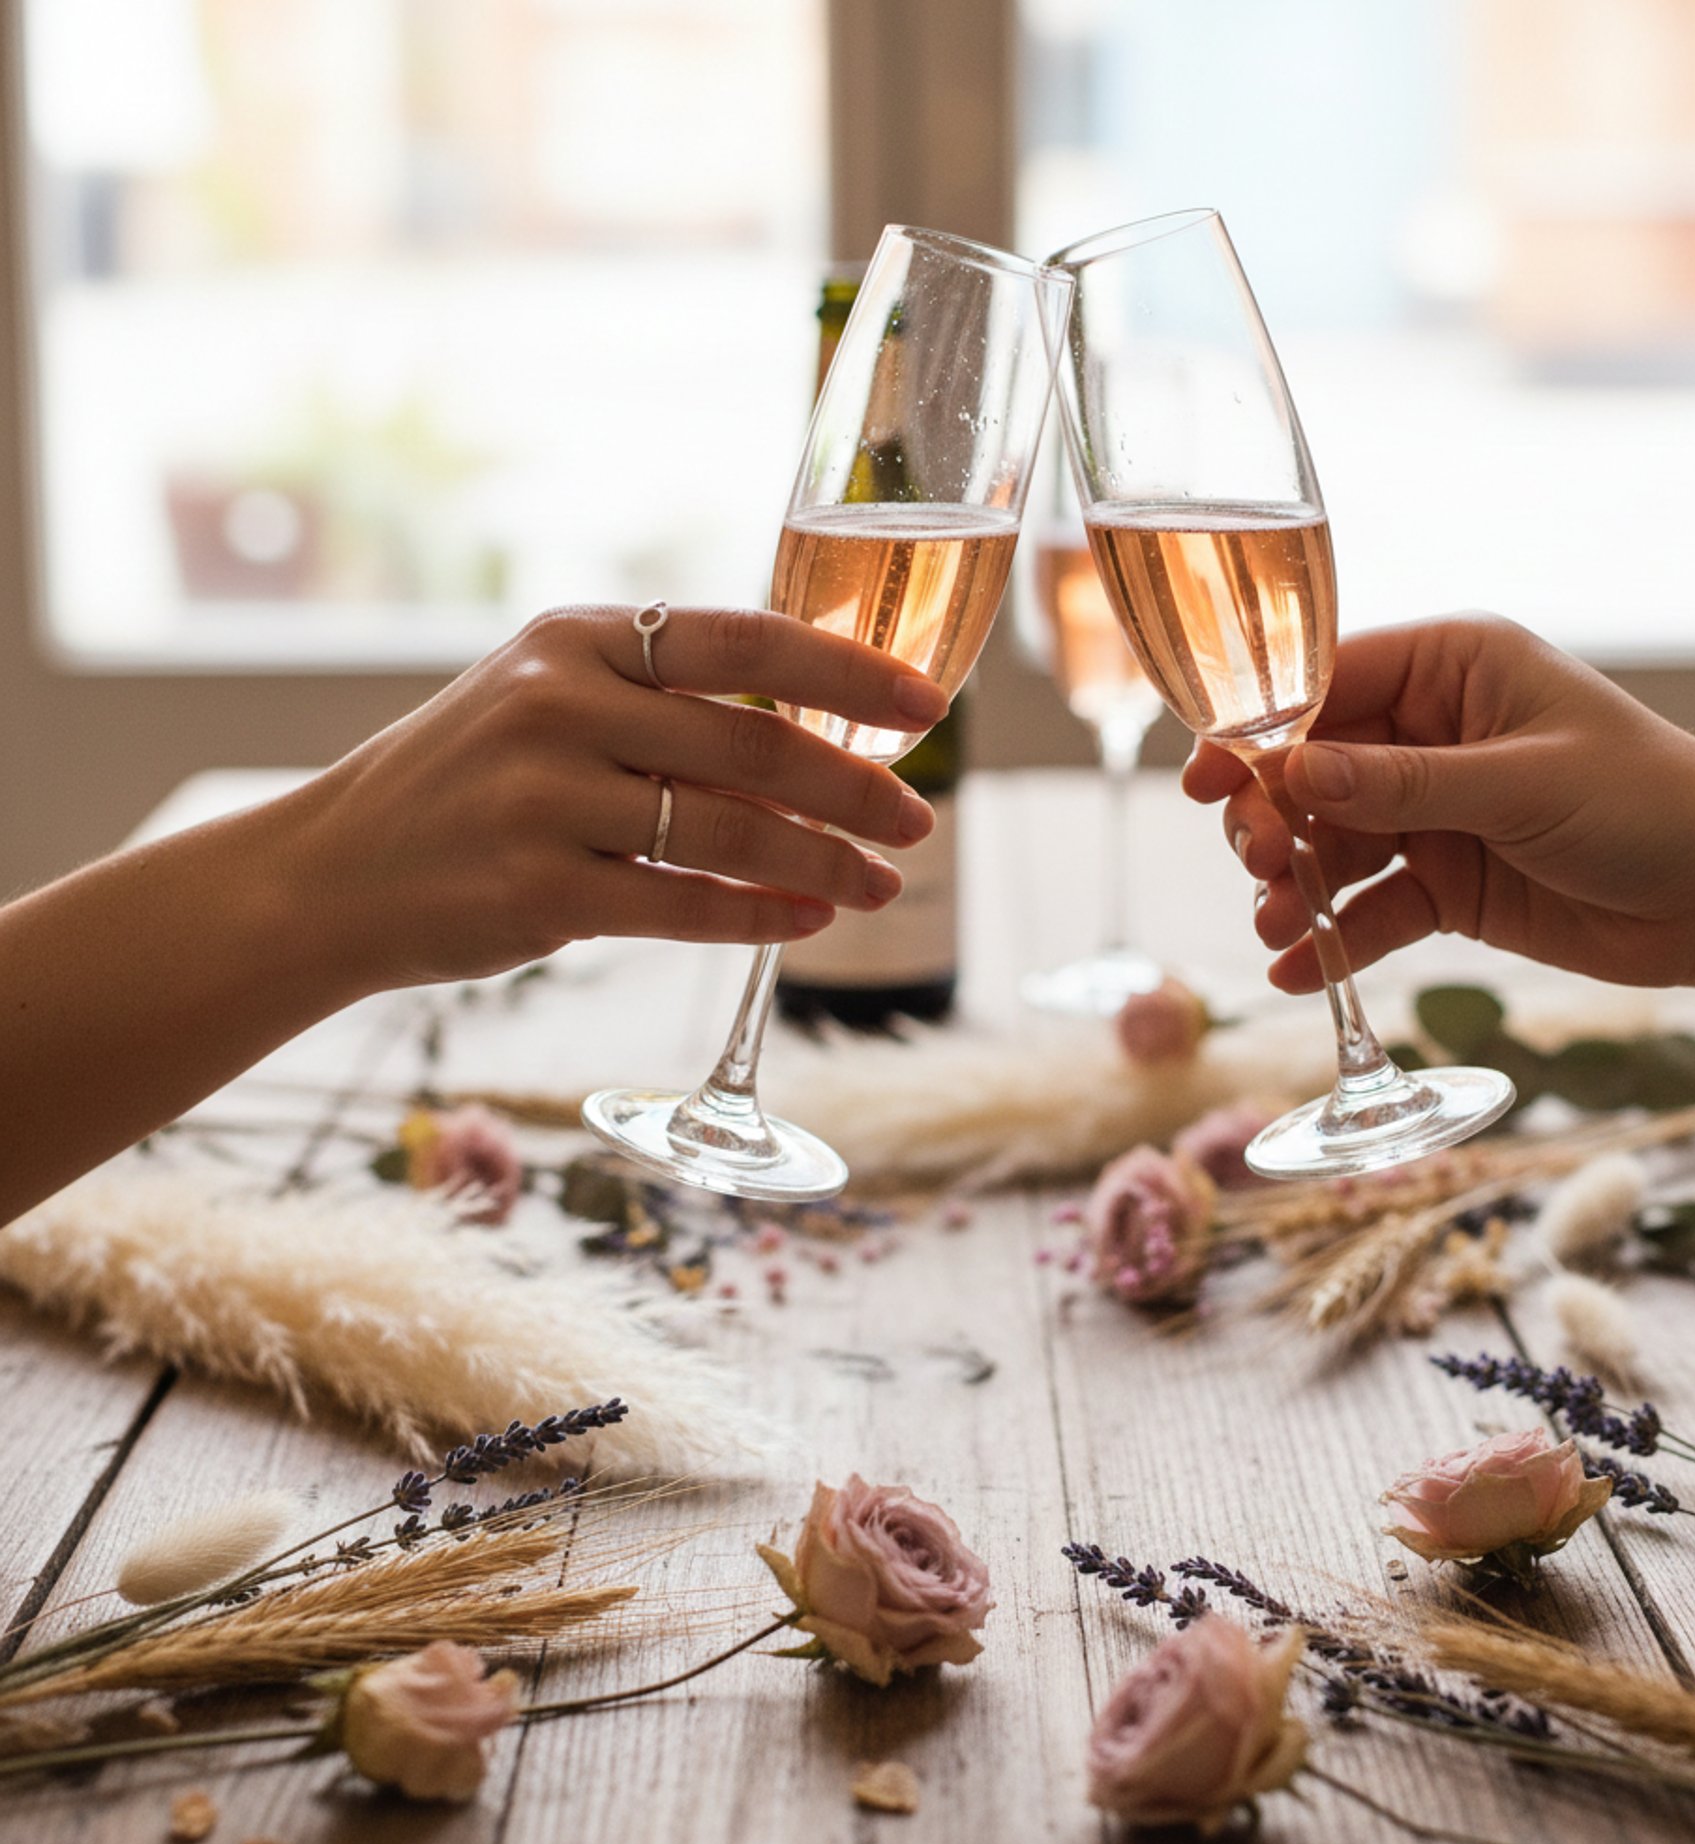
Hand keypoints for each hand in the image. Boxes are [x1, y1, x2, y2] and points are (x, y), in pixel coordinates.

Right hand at [281, 604, 950, 988]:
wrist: (331, 873)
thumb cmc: (466, 784)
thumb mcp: (546, 700)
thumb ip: (660, 700)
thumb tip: (816, 728)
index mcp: (577, 637)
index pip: (745, 638)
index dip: (850, 669)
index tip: (927, 706)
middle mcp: (559, 704)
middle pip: (756, 743)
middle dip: (858, 788)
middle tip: (918, 821)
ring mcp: (544, 799)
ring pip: (731, 831)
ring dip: (827, 861)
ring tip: (880, 884)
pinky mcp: (537, 892)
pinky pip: (685, 905)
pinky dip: (762, 914)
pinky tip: (811, 918)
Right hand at [1183, 613, 1694, 995]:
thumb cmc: (1652, 804)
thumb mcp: (1520, 785)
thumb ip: (1400, 784)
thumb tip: (1290, 775)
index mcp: (1455, 668)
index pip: (1329, 684)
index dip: (1259, 731)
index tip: (1204, 778)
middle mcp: (1434, 732)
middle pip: (1314, 770)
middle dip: (1273, 818)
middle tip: (1258, 862)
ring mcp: (1436, 812)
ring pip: (1331, 843)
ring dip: (1294, 885)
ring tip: (1277, 927)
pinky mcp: (1446, 883)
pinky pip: (1370, 906)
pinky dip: (1333, 937)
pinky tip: (1297, 970)